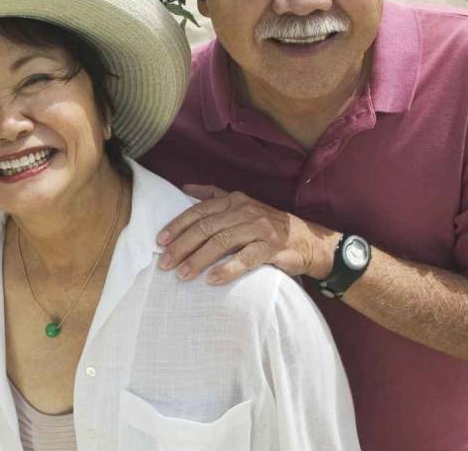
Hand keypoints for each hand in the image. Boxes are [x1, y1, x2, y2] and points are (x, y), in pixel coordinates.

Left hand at [156, 184, 336, 283]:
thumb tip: (186, 188)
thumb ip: (215, 196)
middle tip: (164, 263)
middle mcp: (245, 211)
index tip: (159, 242)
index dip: (177, 226)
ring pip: (221, 243)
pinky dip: (227, 269)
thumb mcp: (242, 205)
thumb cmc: (268, 225)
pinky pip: (246, 258)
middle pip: (206, 228)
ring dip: (198, 260)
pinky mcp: (272, 248)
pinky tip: (212, 280)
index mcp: (234, 200)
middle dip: (182, 246)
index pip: (199, 211)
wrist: (308, 241)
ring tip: (182, 275)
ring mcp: (260, 228)